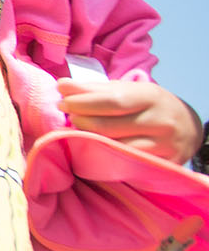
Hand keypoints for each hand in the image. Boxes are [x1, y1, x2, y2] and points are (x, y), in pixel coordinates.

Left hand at [59, 78, 202, 163]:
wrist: (189, 128)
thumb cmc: (149, 106)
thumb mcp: (129, 91)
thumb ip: (95, 89)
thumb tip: (62, 85)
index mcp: (151, 97)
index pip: (112, 101)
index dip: (83, 102)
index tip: (63, 101)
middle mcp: (160, 122)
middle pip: (109, 126)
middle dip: (82, 121)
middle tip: (68, 116)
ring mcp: (163, 146)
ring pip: (115, 147)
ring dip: (89, 140)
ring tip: (77, 131)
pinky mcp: (163, 165)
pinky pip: (126, 163)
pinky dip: (105, 156)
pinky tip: (93, 149)